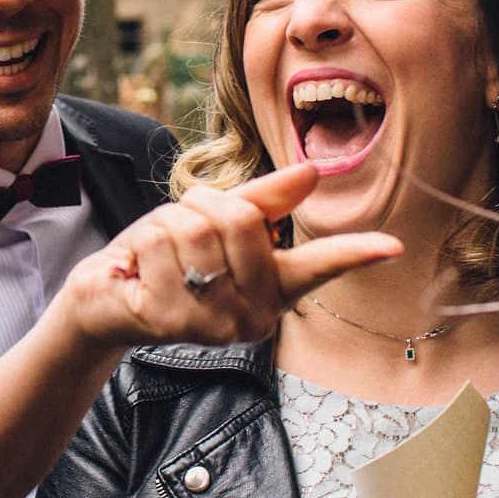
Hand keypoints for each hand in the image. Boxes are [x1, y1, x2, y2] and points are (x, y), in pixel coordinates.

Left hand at [58, 164, 401, 352]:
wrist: (106, 301)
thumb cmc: (167, 261)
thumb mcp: (216, 225)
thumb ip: (262, 202)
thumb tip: (311, 172)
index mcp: (273, 291)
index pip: (319, 267)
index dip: (355, 253)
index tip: (392, 246)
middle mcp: (254, 317)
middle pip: (240, 220)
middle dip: (202, 204)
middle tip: (181, 226)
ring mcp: (214, 324)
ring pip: (197, 228)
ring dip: (167, 222)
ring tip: (159, 252)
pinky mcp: (171, 321)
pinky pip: (162, 241)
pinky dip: (142, 239)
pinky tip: (137, 268)